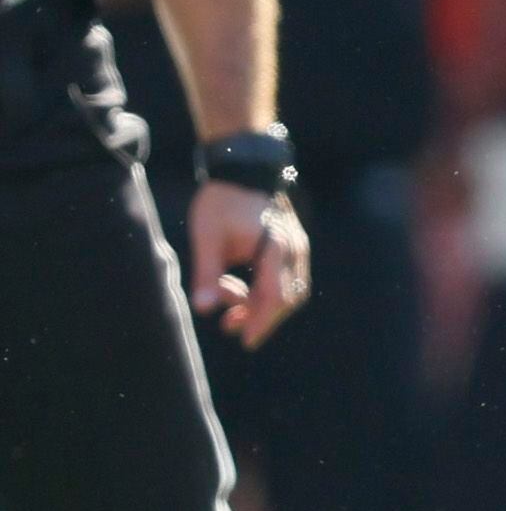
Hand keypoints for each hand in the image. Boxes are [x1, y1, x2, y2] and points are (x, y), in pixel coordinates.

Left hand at [187, 180, 308, 346]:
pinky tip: (243, 292)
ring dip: (264, 307)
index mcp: (274, 247)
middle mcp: (293, 249)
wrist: (244, 170)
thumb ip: (207, 273)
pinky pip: (288, 278)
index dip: (261, 321)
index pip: (275, 296)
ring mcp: (298, 247)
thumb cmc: (222, 201)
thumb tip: (203, 308)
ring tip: (232, 314)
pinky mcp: (294, 246)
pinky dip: (268, 292)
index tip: (245, 340)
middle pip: (288, 297)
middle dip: (261, 318)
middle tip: (231, 328)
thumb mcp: (207, 237)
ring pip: (291, 290)